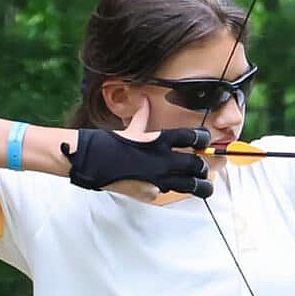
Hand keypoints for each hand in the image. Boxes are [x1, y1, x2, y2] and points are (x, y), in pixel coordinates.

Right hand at [61, 103, 212, 200]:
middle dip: (205, 167)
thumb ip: (142, 116)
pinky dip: (166, 190)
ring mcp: (158, 179)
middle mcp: (163, 160)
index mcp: (161, 141)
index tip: (205, 142)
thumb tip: (144, 101)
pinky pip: (166, 193)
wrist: (89, 162)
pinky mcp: (150, 194)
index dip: (204, 140)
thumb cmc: (108, 143)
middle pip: (199, 166)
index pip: (194, 138)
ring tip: (202, 186)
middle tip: (204, 167)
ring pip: (191, 186)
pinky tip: (164, 186)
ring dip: (198, 185)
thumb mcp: (129, 128)